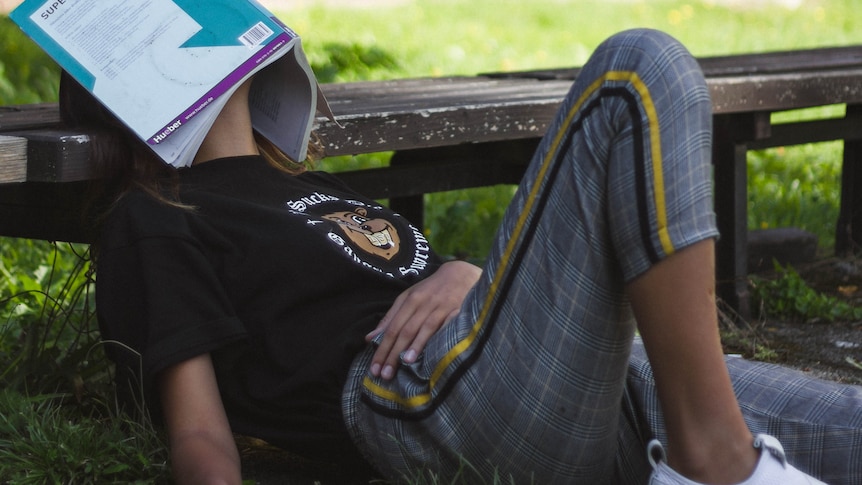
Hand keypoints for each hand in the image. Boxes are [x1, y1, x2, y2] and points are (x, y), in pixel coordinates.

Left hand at [366, 260, 481, 379]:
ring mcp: (442, 307)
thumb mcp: (408, 298)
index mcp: (409, 300)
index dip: (382, 349)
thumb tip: (369, 339)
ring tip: (405, 363)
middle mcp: (424, 303)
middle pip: (405, 330)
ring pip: (425, 328)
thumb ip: (390, 318)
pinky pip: (448, 325)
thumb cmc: (431, 290)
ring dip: (415, 345)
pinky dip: (441, 337)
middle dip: (394, 353)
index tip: (374, 368)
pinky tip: (436, 351)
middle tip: (385, 375)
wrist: (460, 274)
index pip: (392, 328)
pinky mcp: (459, 310)